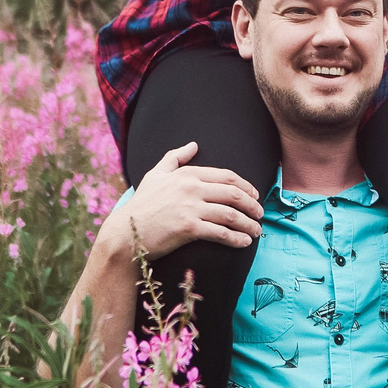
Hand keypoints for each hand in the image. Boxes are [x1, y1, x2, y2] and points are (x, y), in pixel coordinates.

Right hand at [127, 141, 263, 255]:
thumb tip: (193, 145)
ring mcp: (190, 208)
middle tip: (261, 214)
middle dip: (252, 205)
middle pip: (233, 194)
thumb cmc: (142, 204)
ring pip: (231, 214)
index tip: (255, 195)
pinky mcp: (188, 228)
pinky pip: (221, 233)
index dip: (246, 186)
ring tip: (257, 231)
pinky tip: (245, 243)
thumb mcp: (156, 174)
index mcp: (187, 174)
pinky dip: (237, 238)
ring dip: (249, 224)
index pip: (226, 176)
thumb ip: (175, 158)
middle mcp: (191, 188)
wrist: (126, 232)